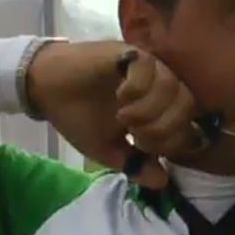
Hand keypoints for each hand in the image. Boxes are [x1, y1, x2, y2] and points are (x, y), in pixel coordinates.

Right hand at [26, 42, 202, 188]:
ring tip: (125, 118)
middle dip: (164, 128)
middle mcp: (158, 84)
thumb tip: (161, 182)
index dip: (173, 142)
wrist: (45, 89)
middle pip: (187, 104)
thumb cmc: (79, 116)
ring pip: (171, 86)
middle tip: (136, 135)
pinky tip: (121, 97)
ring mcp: (145, 66)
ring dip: (151, 110)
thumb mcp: (109, 149)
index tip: (144, 149)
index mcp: (159, 106)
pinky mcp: (127, 52)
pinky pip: (149, 67)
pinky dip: (139, 88)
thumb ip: (136, 164)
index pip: (189, 123)